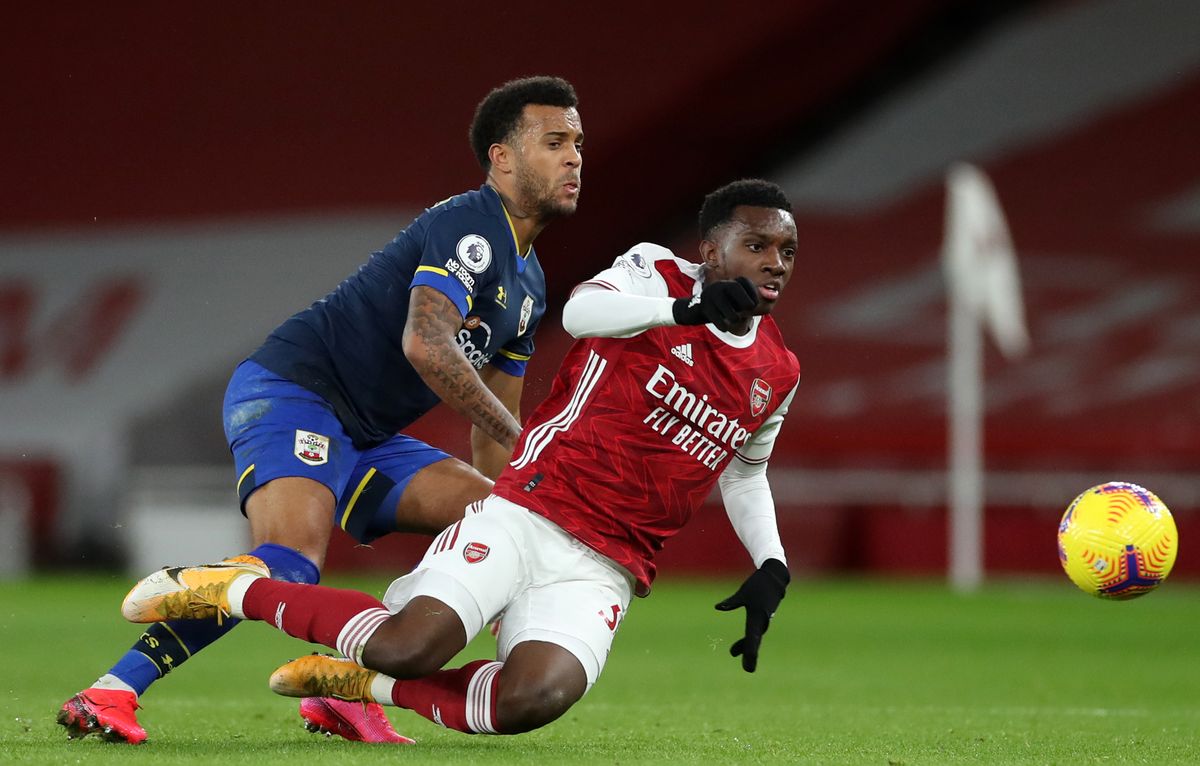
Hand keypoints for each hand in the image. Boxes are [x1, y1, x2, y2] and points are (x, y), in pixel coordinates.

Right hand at [672, 277, 757, 329]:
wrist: (692, 310)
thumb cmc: (720, 308)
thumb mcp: (733, 302)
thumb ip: (748, 301)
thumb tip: (772, 296)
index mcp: (729, 283)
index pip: (744, 282)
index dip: (752, 292)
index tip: (754, 304)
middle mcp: (720, 286)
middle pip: (735, 288)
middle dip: (745, 301)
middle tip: (748, 310)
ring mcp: (710, 295)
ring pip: (727, 307)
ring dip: (733, 316)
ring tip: (734, 319)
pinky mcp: (703, 306)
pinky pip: (716, 317)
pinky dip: (722, 324)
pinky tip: (724, 328)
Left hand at [714, 558, 788, 672]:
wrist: (774, 577)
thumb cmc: (758, 584)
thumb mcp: (743, 593)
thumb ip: (732, 602)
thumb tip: (718, 608)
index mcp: (757, 616)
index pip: (752, 638)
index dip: (749, 652)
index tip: (749, 665)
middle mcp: (762, 620)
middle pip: (754, 641)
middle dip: (749, 654)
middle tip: (748, 669)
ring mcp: (764, 619)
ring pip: (754, 636)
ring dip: (746, 647)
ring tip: (733, 653)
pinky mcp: (762, 617)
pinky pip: (755, 632)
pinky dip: (748, 640)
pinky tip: (739, 647)